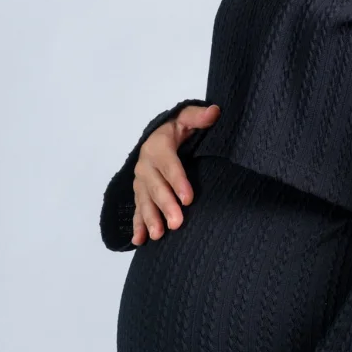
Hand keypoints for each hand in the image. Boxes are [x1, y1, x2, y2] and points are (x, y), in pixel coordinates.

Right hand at [131, 103, 221, 245]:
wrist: (158, 135)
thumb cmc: (177, 128)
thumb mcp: (186, 118)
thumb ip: (199, 116)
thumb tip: (215, 111)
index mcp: (157, 146)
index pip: (169, 165)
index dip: (178, 182)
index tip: (188, 199)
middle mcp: (145, 165)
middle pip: (156, 187)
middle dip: (165, 206)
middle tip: (176, 224)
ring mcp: (141, 181)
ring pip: (145, 201)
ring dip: (150, 218)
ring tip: (158, 235)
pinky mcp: (140, 192)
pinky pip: (137, 209)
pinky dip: (137, 225)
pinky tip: (139, 240)